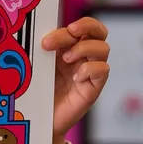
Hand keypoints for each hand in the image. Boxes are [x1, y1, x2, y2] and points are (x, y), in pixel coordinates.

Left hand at [41, 17, 109, 139]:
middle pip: (100, 32)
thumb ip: (45, 50)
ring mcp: (90, 72)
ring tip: (66, 60)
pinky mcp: (94, 87)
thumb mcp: (40, 65)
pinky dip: (90, 69)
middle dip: (88, 26)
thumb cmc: (38, 90)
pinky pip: (103, 70)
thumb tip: (43, 36)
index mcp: (69, 47)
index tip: (54, 35)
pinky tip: (75, 77)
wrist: (40, 119)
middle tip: (71, 32)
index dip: (72, 25)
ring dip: (84, 49)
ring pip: (103, 48)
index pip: (82, 27)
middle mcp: (83, 57)